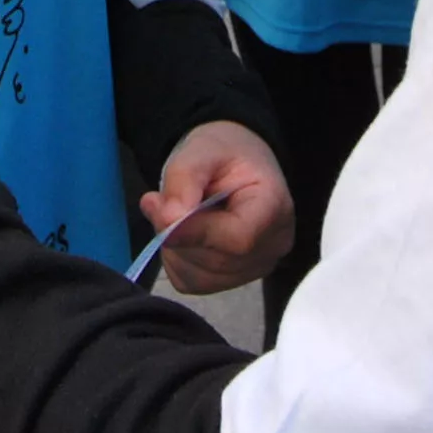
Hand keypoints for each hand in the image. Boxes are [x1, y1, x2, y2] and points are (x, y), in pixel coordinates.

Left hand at [143, 120, 293, 293]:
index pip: (237, 238)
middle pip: (216, 260)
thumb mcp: (201, 149)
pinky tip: (184, 233)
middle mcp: (274, 245)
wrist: (236, 163)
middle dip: (177, 234)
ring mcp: (257, 268)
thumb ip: (183, 179)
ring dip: (175, 248)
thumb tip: (167, 220)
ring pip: (200, 277)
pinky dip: (177, 260)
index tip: (157, 207)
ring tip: (178, 213)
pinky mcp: (235, 281)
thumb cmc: (224, 153)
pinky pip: (192, 282)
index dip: (193, 231)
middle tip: (159, 201)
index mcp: (274, 206)